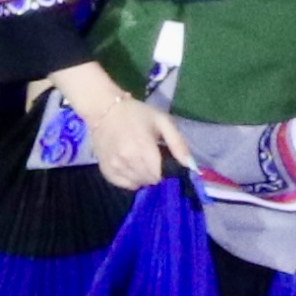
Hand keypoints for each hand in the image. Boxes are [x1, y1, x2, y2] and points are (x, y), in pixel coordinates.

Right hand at [45, 62, 180, 192]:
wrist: (104, 110)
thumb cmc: (137, 114)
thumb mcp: (162, 121)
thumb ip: (178, 144)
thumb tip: (191, 165)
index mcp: (143, 147)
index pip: (158, 175)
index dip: (164, 172)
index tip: (163, 162)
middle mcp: (127, 160)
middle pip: (148, 180)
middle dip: (154, 174)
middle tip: (153, 160)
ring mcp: (115, 166)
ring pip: (136, 184)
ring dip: (143, 177)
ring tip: (142, 162)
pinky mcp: (105, 170)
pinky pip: (123, 185)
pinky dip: (130, 180)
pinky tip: (132, 168)